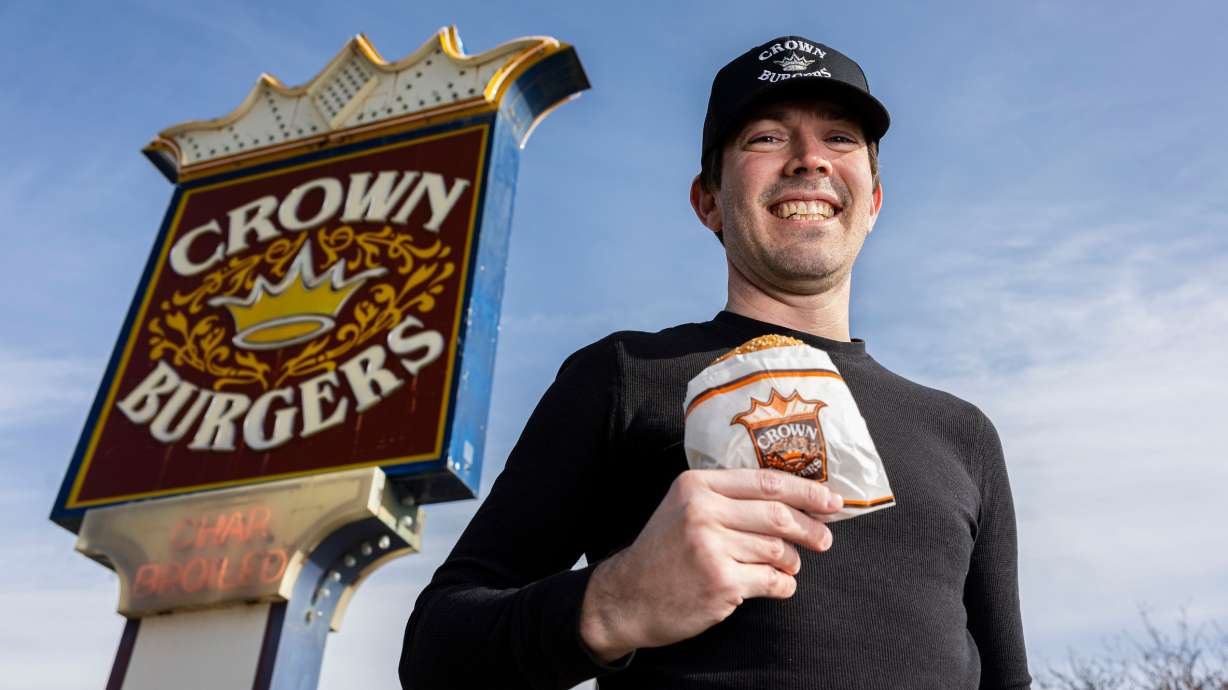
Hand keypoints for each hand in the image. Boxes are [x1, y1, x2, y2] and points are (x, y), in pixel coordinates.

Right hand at [579, 468, 842, 661]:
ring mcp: (711, 548)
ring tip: (790, 565)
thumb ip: (727, 496)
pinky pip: (772, 581)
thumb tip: (793, 497)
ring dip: (793, 561)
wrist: (628, 596)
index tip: (832, 500)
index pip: (766, 481)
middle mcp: (703, 512)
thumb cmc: (664, 550)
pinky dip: (783, 585)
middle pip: (778, 514)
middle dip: (811, 527)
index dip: (806, 490)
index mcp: (697, 486)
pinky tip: (777, 584)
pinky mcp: (720, 583)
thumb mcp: (684, 507)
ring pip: (778, 550)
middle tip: (825, 538)